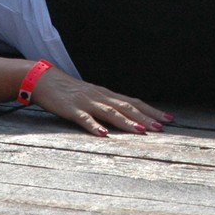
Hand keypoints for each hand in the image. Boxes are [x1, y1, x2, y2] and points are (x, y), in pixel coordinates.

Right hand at [28, 67, 172, 136]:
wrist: (44, 79)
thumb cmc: (70, 91)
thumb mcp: (93, 96)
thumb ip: (108, 105)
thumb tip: (128, 115)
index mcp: (107, 95)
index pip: (134, 102)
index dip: (151, 111)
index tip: (169, 119)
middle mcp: (101, 97)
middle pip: (127, 107)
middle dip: (146, 117)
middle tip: (163, 127)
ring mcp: (87, 102)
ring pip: (110, 112)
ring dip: (126, 122)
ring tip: (141, 131)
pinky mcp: (72, 109)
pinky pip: (84, 118)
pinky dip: (94, 126)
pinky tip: (103, 134)